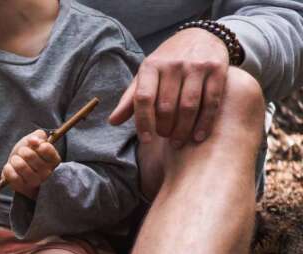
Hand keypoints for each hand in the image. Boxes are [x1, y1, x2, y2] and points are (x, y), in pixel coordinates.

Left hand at [2, 131, 60, 198]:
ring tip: (15, 160)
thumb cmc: (29, 153)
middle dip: (22, 150)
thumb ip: (38, 135)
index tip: (33, 145)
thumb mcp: (35, 140)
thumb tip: (33, 141)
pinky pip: (12, 176)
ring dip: (14, 159)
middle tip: (21, 153)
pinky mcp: (23, 188)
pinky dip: (8, 169)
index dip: (35, 143)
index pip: (45, 148)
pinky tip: (10, 167)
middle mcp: (47, 172)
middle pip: (29, 155)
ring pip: (20, 166)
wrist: (20, 170)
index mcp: (54, 160)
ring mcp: (36, 182)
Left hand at [110, 28, 229, 146]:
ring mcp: (196, 66)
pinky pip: (211, 102)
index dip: (143, 122)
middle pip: (166, 106)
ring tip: (177, 141)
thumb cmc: (167, 62)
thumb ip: (131, 99)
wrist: (200, 35)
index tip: (145, 140)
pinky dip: (204, 123)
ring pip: (189, 106)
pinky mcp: (217, 69)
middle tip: (164, 137)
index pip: (143, 98)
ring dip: (182, 129)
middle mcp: (173, 64)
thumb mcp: (146, 75)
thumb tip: (113, 122)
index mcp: (151, 66)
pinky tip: (198, 136)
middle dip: (164, 128)